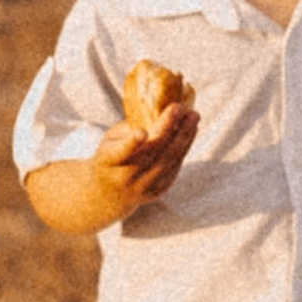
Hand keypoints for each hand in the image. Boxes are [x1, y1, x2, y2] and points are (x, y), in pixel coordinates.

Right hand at [90, 102, 200, 218]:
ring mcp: (142, 187)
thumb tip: (158, 109)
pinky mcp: (157, 191)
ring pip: (168, 160)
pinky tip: (191, 131)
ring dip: (184, 137)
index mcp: (108, 161)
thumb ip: (130, 128)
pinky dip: (184, 147)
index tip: (142, 133)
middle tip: (180, 107)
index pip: (120, 153)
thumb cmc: (110, 156)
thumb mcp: (110, 140)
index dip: (131, 143)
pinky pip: (174, 167)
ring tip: (193, 117)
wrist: (108, 194)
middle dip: (167, 128)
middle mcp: (125, 177)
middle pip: (151, 153)